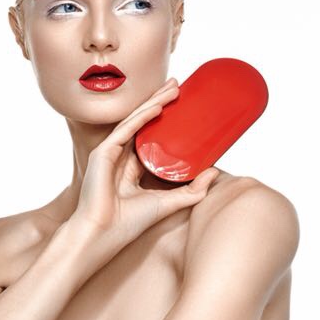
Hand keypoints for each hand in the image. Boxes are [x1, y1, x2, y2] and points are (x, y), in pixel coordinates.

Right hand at [69, 78, 219, 249]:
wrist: (104, 234)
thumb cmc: (128, 223)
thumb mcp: (168, 203)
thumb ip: (191, 190)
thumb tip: (215, 172)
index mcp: (130, 167)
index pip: (148, 135)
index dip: (163, 118)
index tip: (180, 103)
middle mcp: (120, 156)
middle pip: (142, 122)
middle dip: (160, 102)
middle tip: (178, 85)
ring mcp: (111, 152)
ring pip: (135, 121)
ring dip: (154, 103)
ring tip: (173, 88)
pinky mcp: (104, 152)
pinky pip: (126, 129)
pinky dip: (142, 117)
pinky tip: (157, 106)